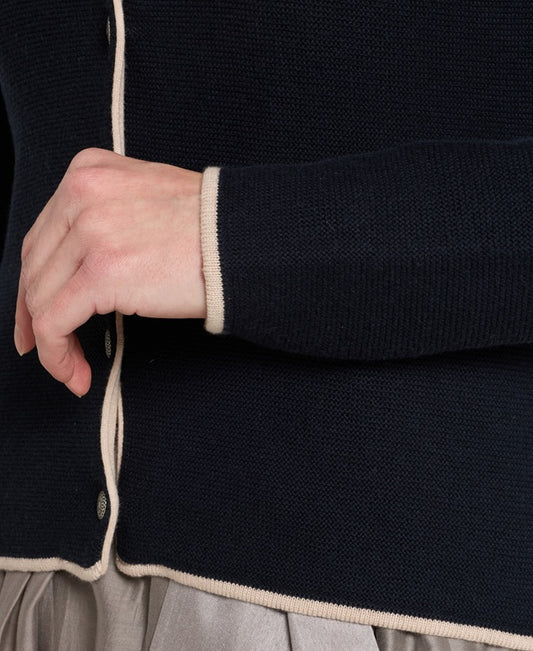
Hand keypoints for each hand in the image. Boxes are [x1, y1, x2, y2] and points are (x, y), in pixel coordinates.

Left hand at [14, 148, 205, 396]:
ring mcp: (90, 232)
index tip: (36, 314)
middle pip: (35, 269)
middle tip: (44, 349)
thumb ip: (105, 220)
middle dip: (32, 317)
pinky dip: (59, 356)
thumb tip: (80, 269)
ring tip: (72, 370)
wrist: (248, 237)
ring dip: (51, 345)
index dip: (34, 283)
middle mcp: (81, 194)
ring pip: (41, 300)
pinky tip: (77, 375)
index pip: (42, 236)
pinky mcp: (102, 272)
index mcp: (89, 172)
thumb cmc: (212, 226)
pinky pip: (56, 323)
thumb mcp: (145, 201)